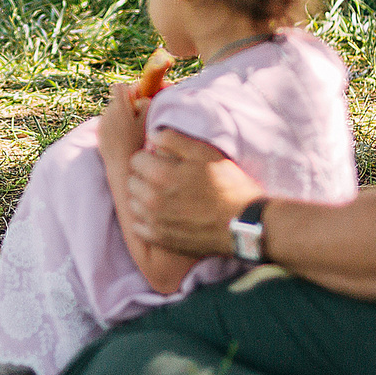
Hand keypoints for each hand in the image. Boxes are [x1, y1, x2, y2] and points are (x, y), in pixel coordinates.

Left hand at [98, 82, 147, 172]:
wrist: (122, 165)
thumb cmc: (138, 143)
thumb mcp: (146, 121)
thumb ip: (145, 104)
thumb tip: (139, 97)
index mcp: (119, 107)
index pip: (119, 87)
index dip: (129, 91)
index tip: (135, 102)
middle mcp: (107, 113)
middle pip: (116, 101)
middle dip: (126, 106)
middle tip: (136, 120)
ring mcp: (101, 123)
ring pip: (112, 112)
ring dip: (120, 116)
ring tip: (129, 132)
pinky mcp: (99, 133)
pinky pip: (108, 122)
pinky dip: (115, 126)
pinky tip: (122, 139)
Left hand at [126, 129, 264, 257]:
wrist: (243, 224)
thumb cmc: (228, 185)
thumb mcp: (205, 153)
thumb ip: (174, 140)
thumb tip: (152, 135)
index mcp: (161, 176)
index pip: (136, 160)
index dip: (150, 157)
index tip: (164, 161)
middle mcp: (152, 200)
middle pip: (132, 181)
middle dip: (145, 176)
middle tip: (166, 178)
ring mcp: (155, 222)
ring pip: (134, 204)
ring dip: (144, 197)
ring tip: (165, 196)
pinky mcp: (161, 239)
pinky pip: (139, 226)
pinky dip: (146, 219)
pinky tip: (164, 215)